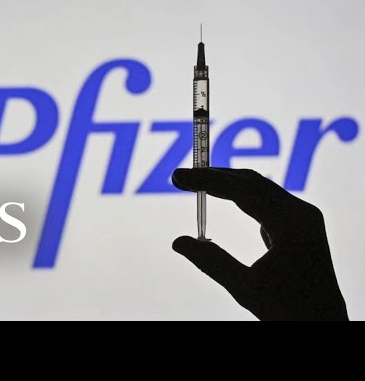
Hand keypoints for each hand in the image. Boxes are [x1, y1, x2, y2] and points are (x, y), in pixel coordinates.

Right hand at [171, 168, 347, 320]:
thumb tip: (178, 241)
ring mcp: (303, 218)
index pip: (243, 190)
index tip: (178, 176)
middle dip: (215, 177)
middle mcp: (302, 213)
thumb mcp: (244, 288)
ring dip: (228, 184)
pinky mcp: (299, 225)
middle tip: (181, 177)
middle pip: (252, 182)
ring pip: (259, 189)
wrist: (323, 324)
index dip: (208, 180)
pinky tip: (225, 195)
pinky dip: (242, 196)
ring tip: (197, 182)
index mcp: (292, 224)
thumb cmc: (289, 310)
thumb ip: (211, 261)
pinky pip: (266, 201)